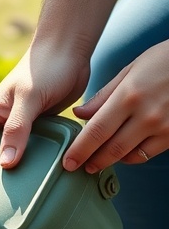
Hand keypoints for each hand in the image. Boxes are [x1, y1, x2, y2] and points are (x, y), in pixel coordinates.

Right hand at [0, 44, 88, 193]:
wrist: (69, 48)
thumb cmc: (45, 67)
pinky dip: (25, 169)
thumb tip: (5, 164)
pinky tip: (31, 183)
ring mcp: (18, 126)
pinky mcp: (37, 128)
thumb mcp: (28, 99)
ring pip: (3, 157)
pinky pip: (26, 153)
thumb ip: (17, 129)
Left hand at [63, 41, 168, 171]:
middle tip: (79, 167)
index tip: (68, 161)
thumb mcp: (133, 69)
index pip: (97, 131)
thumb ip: (104, 95)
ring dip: (110, 161)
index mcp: (130, 95)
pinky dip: (130, 157)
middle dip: (92, 161)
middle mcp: (146, 115)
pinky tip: (122, 153)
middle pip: (110, 149)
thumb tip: (79, 114)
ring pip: (128, 156)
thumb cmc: (166, 61)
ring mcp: (161, 128)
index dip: (80, 150)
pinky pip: (145, 155)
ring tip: (98, 160)